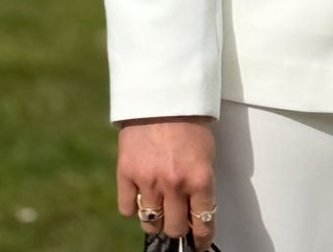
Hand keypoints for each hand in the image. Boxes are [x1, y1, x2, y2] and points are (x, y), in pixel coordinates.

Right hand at [117, 116, 217, 249]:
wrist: (162, 94)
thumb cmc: (189, 121)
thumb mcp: (205, 153)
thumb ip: (200, 183)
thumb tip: (196, 212)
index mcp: (200, 178)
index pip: (202, 224)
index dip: (201, 238)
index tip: (198, 242)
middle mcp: (174, 184)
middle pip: (174, 229)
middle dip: (177, 227)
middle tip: (177, 221)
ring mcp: (148, 180)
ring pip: (150, 222)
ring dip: (156, 219)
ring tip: (159, 208)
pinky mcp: (126, 173)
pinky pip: (127, 209)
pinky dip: (133, 207)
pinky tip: (140, 196)